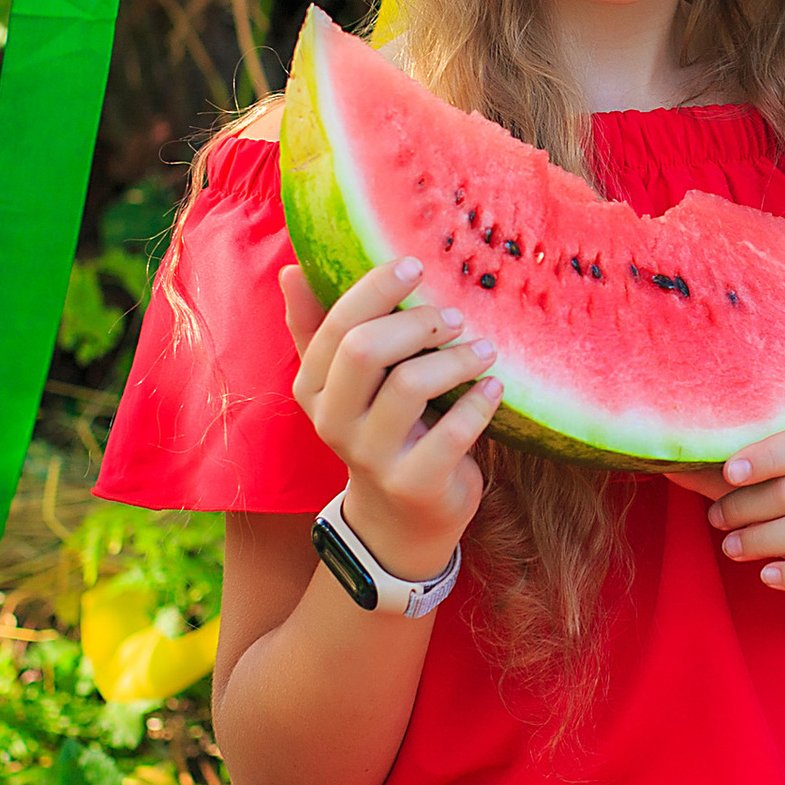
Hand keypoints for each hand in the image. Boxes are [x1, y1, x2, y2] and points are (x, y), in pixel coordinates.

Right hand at [284, 259, 497, 585]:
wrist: (400, 519)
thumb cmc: (379, 429)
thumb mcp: (343, 384)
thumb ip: (318, 328)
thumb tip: (290, 270)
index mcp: (312, 388)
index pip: (336, 324)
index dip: (377, 288)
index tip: (416, 264)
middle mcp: (333, 423)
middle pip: (364, 349)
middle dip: (416, 321)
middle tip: (455, 316)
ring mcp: (372, 458)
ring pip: (410, 385)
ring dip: (455, 358)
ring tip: (483, 350)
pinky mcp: (415, 484)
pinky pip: (452, 433)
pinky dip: (479, 403)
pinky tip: (494, 387)